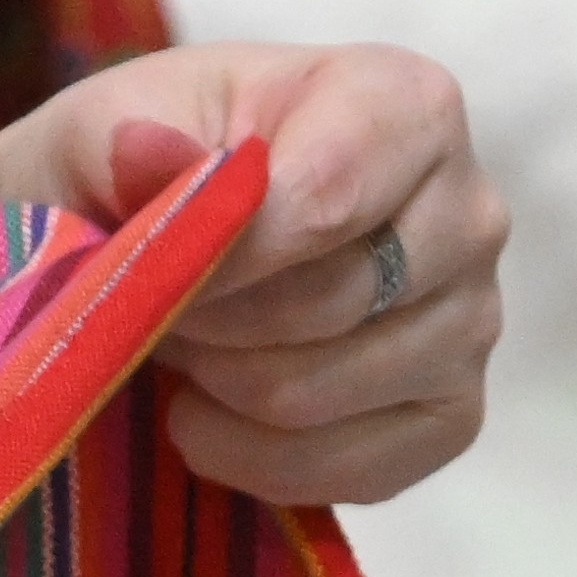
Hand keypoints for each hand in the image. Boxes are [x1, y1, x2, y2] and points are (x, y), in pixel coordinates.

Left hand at [0, 41, 503, 509]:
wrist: (157, 248)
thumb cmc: (137, 175)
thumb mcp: (100, 134)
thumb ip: (119, 143)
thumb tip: (148, 156)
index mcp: (407, 105)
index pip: (325, 198)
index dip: (221, 253)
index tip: (149, 269)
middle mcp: (470, 210)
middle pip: (330, 304)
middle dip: (209, 318)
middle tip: (158, 303)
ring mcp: (475, 322)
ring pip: (318, 396)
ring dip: (216, 385)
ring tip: (186, 341)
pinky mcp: (452, 418)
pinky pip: (345, 471)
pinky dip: (245, 457)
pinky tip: (210, 408)